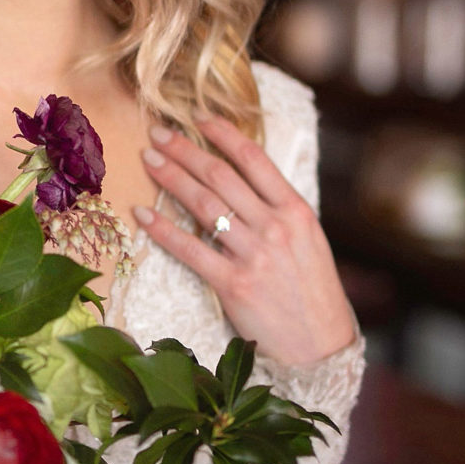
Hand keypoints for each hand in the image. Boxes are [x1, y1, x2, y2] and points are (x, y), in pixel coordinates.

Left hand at [133, 117, 356, 369]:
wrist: (321, 346)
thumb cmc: (313, 292)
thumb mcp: (308, 241)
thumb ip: (278, 211)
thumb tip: (242, 182)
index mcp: (296, 211)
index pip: (254, 160)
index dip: (223, 133)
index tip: (198, 117)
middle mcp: (275, 228)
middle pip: (221, 177)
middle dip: (186, 150)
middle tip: (158, 133)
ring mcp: (254, 256)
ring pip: (203, 206)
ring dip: (171, 179)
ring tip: (149, 160)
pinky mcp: (233, 285)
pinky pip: (190, 250)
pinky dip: (163, 230)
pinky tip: (143, 213)